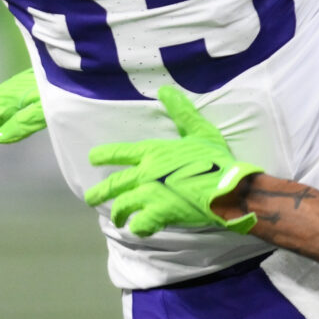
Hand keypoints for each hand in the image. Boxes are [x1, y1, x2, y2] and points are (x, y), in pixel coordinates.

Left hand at [85, 83, 263, 236]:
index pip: (119, 152)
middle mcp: (145, 173)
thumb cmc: (215, 159)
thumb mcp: (200, 131)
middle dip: (99, 193)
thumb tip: (165, 89)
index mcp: (153, 152)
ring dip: (118, 214)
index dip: (104, 155)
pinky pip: (140, 224)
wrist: (228, 186)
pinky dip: (139, 228)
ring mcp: (150, 194)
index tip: (92, 159)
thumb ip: (181, 112)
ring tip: (118, 220)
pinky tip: (141, 229)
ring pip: (123, 206)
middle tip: (90, 199)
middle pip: (114, 184)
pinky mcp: (160, 213)